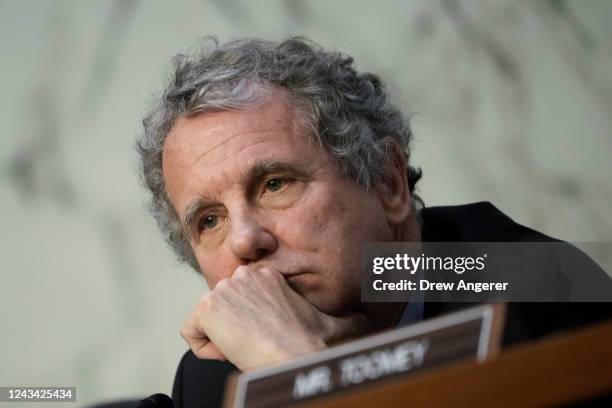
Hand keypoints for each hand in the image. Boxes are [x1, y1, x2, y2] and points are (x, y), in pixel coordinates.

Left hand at [180, 266, 366, 370]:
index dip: (252, 323)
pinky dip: (205, 349)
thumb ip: (350, 316)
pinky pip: (191, 332)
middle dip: (234, 329)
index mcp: (268, 275)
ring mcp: (224, 289)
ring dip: (222, 339)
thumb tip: (367, 317)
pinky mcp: (207, 307)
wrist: (297, 356)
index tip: (266, 337)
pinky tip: (229, 352)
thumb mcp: (337, 324)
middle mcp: (244, 275)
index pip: (242, 299)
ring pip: (208, 320)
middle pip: (223, 308)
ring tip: (246, 348)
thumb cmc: (315, 344)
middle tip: (255, 344)